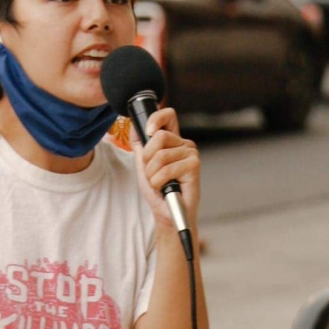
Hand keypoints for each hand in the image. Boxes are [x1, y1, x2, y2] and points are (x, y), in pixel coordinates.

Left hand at [132, 107, 199, 229]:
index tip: (148, 131)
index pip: (168, 116)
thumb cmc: (158, 190)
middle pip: (158, 137)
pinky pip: (166, 169)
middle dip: (148, 159)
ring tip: (160, 183)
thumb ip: (140, 145)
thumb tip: (134, 126)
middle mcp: (184, 144)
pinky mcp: (194, 166)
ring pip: (160, 155)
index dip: (156, 118)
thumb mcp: (143, 164)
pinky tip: (166, 188)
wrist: (166, 212)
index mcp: (173, 141)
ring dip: (153, 175)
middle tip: (153, 173)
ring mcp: (191, 154)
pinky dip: (159, 182)